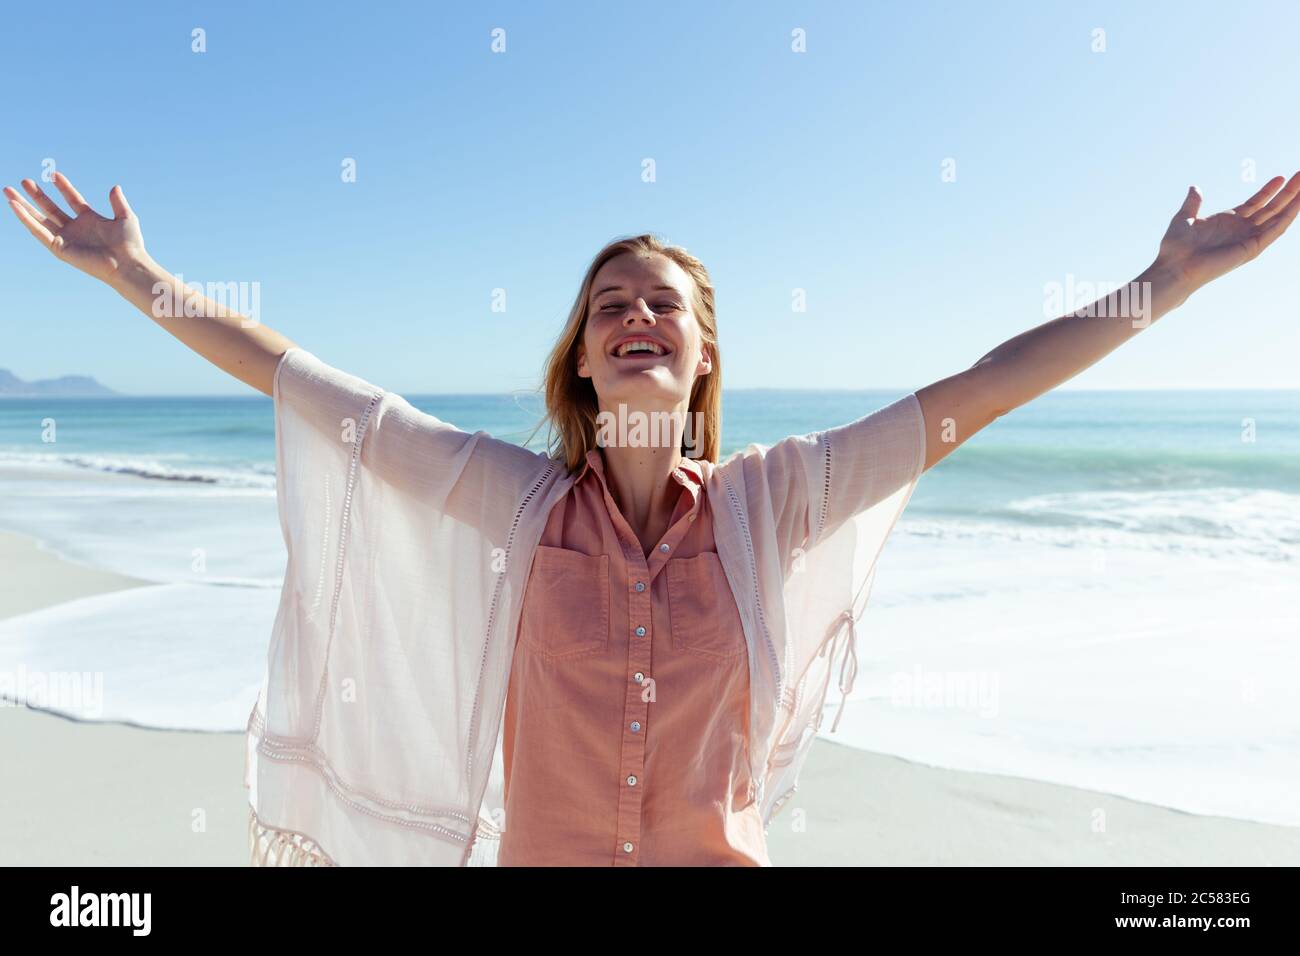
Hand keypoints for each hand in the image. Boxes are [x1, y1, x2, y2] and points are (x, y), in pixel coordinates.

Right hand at [4, 172, 148, 285]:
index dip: (63, 187)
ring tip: (9, 192)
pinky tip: (15, 206)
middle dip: (37, 195)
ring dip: (24, 207)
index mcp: (90, 220)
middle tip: (24, 181)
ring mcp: (66, 238)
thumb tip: (115, 187)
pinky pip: (38, 231)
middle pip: (51, 209)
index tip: (54, 174)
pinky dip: (26, 219)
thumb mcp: (125, 218)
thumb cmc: (130, 244)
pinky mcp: (59, 248)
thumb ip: (118, 203)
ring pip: (40, 219)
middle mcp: (75, 229)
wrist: (127, 263)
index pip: (72, 199)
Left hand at [1154, 172, 1299, 294]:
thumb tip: (1194, 188)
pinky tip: (1298, 203)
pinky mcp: (1251, 248)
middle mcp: (1241, 230)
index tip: (1281, 177)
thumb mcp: (1184, 218)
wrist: (1174, 267)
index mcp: (1228, 222)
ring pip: (1278, 217)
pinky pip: (1275, 230)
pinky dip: (1288, 217)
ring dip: (1293, 202)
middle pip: (1271, 208)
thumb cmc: (1175, 248)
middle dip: (1288, 193)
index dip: (1268, 191)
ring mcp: (1248, 239)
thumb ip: (1193, 203)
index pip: (1255, 204)